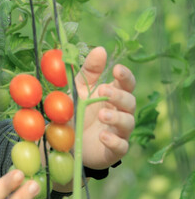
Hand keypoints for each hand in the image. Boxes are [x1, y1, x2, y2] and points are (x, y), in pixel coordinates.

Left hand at [76, 47, 135, 168]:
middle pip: (130, 101)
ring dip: (116, 117)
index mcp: (113, 95)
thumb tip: (100, 49)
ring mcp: (119, 131)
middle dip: (118, 95)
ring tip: (102, 114)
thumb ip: (89, 71)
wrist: (68, 142)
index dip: (125, 76)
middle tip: (103, 92)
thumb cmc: (78, 111)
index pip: (127, 83)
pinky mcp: (114, 150)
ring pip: (128, 122)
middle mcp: (121, 112)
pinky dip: (114, 141)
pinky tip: (103, 136)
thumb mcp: (79, 89)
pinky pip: (121, 146)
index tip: (116, 69)